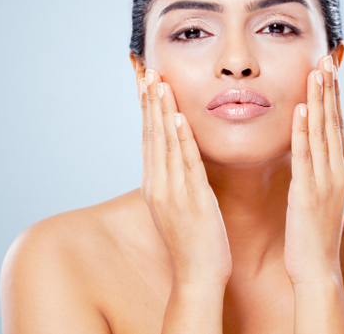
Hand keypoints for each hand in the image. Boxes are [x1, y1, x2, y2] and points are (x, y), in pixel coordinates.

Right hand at [139, 68, 231, 286]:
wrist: (197, 272)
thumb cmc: (191, 236)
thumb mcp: (174, 202)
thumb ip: (168, 176)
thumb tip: (162, 152)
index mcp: (154, 183)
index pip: (148, 138)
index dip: (147, 109)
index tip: (146, 83)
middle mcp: (158, 183)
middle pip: (152, 135)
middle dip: (150, 102)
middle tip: (148, 71)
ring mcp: (173, 191)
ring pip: (165, 144)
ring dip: (162, 113)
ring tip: (159, 84)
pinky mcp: (192, 199)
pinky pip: (186, 164)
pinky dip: (181, 140)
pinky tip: (178, 118)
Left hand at [284, 55, 343, 285]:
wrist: (317, 265)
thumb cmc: (319, 226)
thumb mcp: (335, 189)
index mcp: (341, 167)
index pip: (338, 123)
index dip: (334, 95)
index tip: (329, 69)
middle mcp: (337, 170)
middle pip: (333, 122)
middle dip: (329, 90)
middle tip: (325, 60)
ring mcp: (325, 181)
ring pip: (321, 134)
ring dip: (318, 102)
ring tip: (316, 74)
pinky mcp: (307, 192)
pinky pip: (304, 157)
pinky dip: (302, 132)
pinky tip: (300, 110)